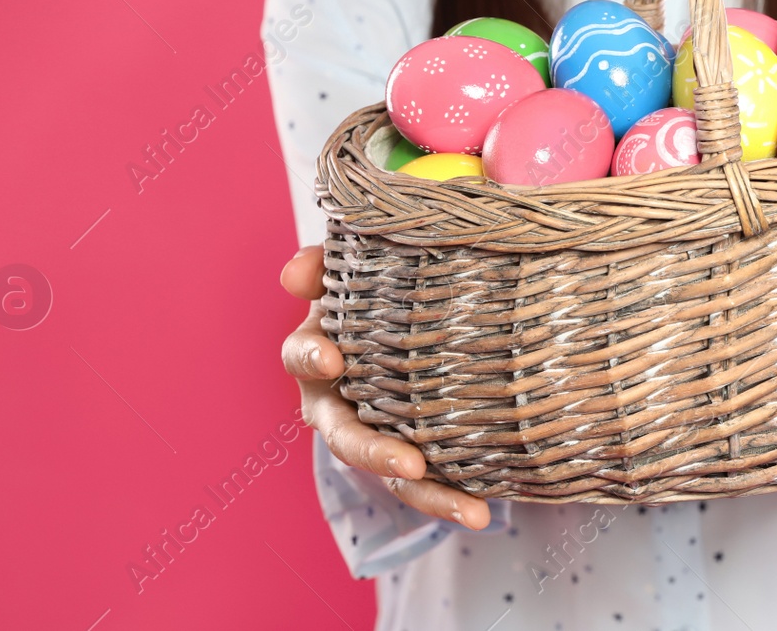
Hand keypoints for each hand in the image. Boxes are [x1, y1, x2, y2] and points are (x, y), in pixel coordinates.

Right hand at [280, 245, 490, 529]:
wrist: (416, 315)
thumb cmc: (378, 289)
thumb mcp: (357, 270)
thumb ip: (326, 265)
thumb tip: (294, 272)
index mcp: (318, 356)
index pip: (301, 356)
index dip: (311, 355)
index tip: (331, 356)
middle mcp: (338, 404)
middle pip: (345, 436)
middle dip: (375, 452)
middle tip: (410, 464)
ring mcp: (374, 434)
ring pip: (390, 471)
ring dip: (425, 494)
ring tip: (469, 511)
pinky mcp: (410, 454)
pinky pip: (425, 483)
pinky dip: (450, 498)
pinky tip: (482, 511)